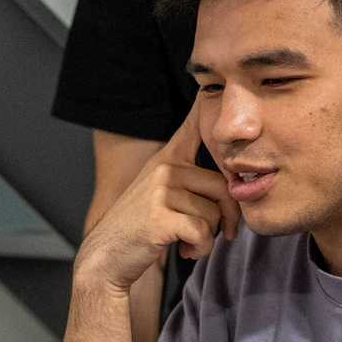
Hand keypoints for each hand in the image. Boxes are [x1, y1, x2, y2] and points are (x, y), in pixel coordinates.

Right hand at [75, 97, 239, 291]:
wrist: (107, 257)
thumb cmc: (142, 228)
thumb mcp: (159, 193)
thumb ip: (188, 181)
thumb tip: (234, 185)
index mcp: (167, 160)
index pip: (191, 127)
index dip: (204, 107)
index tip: (210, 84)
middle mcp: (164, 168)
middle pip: (223, 186)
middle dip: (226, 217)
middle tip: (217, 233)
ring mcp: (160, 190)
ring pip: (214, 214)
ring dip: (209, 237)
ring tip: (187, 241)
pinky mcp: (160, 215)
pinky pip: (203, 232)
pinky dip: (200, 249)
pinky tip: (185, 251)